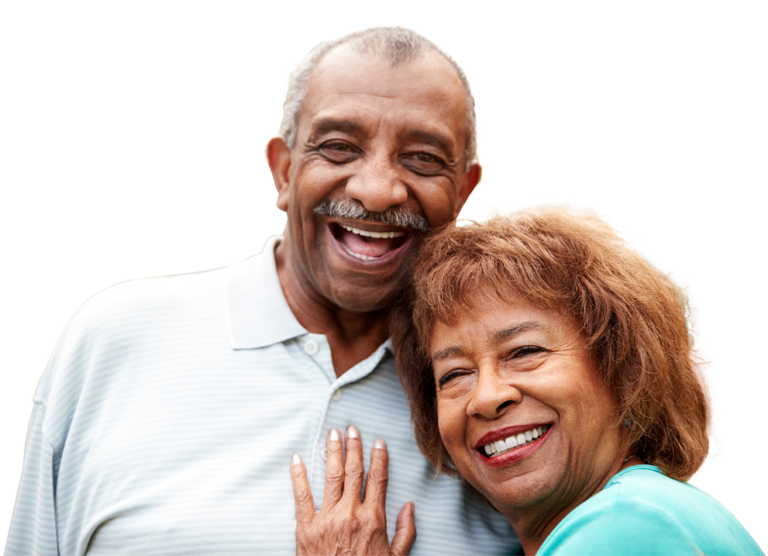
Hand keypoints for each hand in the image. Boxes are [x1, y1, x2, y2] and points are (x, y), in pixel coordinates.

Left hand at [290, 425, 415, 555]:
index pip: (377, 479)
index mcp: (373, 519)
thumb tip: (410, 506)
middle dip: (353, 447)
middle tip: (352, 428)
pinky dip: (298, 475)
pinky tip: (298, 459)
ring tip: (333, 434)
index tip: (378, 441)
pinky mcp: (306, 527)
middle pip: (353, 471)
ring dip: (332, 452)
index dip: (378, 457)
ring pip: (331, 477)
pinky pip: (301, 496)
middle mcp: (350, 513)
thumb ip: (405, 532)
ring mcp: (327, 518)